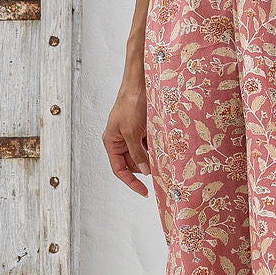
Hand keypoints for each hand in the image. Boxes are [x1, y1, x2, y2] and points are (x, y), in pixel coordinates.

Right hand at [103, 80, 152, 195]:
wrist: (141, 83)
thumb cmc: (131, 104)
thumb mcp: (132, 132)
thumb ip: (137, 152)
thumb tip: (144, 170)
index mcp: (111, 142)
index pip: (119, 169)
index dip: (131, 182)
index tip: (144, 191)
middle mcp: (120, 140)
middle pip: (132, 163)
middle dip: (144, 167)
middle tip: (159, 171)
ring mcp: (131, 134)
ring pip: (142, 154)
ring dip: (152, 158)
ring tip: (163, 159)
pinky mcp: (142, 128)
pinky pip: (149, 144)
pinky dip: (156, 148)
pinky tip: (164, 148)